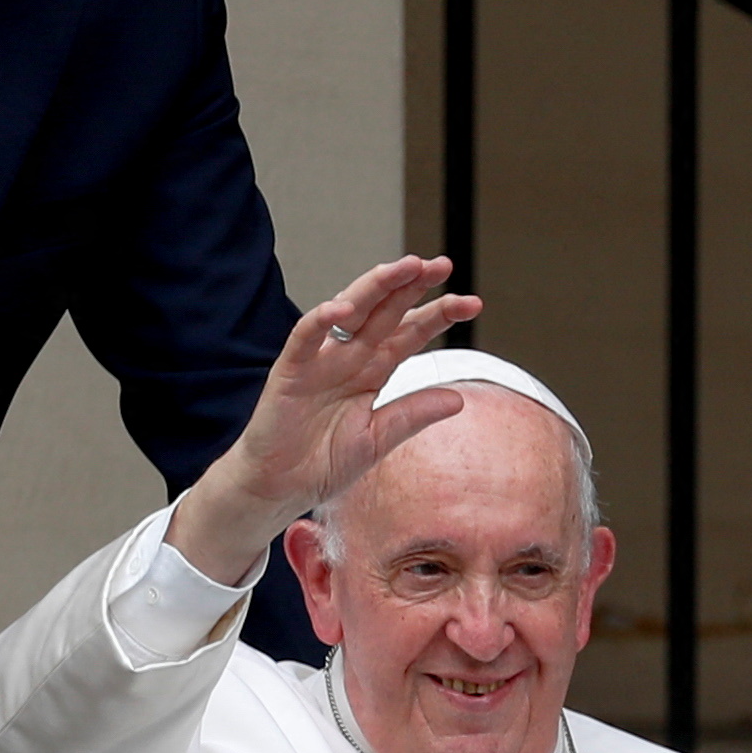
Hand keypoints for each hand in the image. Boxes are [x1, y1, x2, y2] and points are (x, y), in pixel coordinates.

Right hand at [164, 255, 486, 583]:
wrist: (279, 488)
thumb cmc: (322, 463)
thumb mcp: (379, 440)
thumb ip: (412, 415)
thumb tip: (458, 399)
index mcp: (372, 372)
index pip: (410, 333)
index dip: (438, 315)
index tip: (472, 303)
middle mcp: (349, 358)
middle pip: (385, 312)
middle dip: (412, 286)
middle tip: (441, 264)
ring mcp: (320, 361)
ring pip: (350, 312)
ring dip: (375, 287)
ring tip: (403, 267)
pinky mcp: (290, 371)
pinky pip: (305, 338)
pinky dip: (320, 321)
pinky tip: (341, 308)